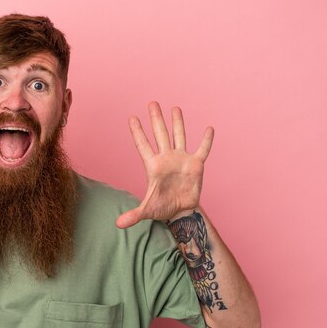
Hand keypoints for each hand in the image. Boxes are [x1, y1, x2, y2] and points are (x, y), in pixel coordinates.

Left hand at [116, 101, 212, 227]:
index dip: (138, 132)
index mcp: (153, 166)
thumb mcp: (147, 211)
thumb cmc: (162, 208)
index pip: (143, 146)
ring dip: (177, 123)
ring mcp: (181, 160)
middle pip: (160, 135)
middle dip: (156, 119)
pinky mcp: (196, 165)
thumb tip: (117, 225)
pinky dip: (206, 140)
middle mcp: (166, 159)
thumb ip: (133, 215)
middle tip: (152, 103)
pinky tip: (209, 128)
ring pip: (179, 137)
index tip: (132, 118)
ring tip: (175, 108)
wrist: (180, 211)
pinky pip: (202, 150)